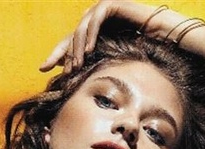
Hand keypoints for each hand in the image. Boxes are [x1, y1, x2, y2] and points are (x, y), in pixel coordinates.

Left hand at [40, 2, 164, 73]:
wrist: (162, 35)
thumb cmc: (142, 51)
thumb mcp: (113, 62)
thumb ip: (97, 67)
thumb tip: (80, 84)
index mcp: (92, 32)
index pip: (69, 43)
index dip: (55, 55)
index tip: (42, 69)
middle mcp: (93, 19)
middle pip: (71, 35)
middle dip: (62, 53)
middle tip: (59, 70)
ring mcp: (101, 9)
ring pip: (82, 28)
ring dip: (78, 47)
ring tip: (77, 65)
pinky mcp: (111, 4)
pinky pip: (96, 19)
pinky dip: (91, 34)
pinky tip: (89, 50)